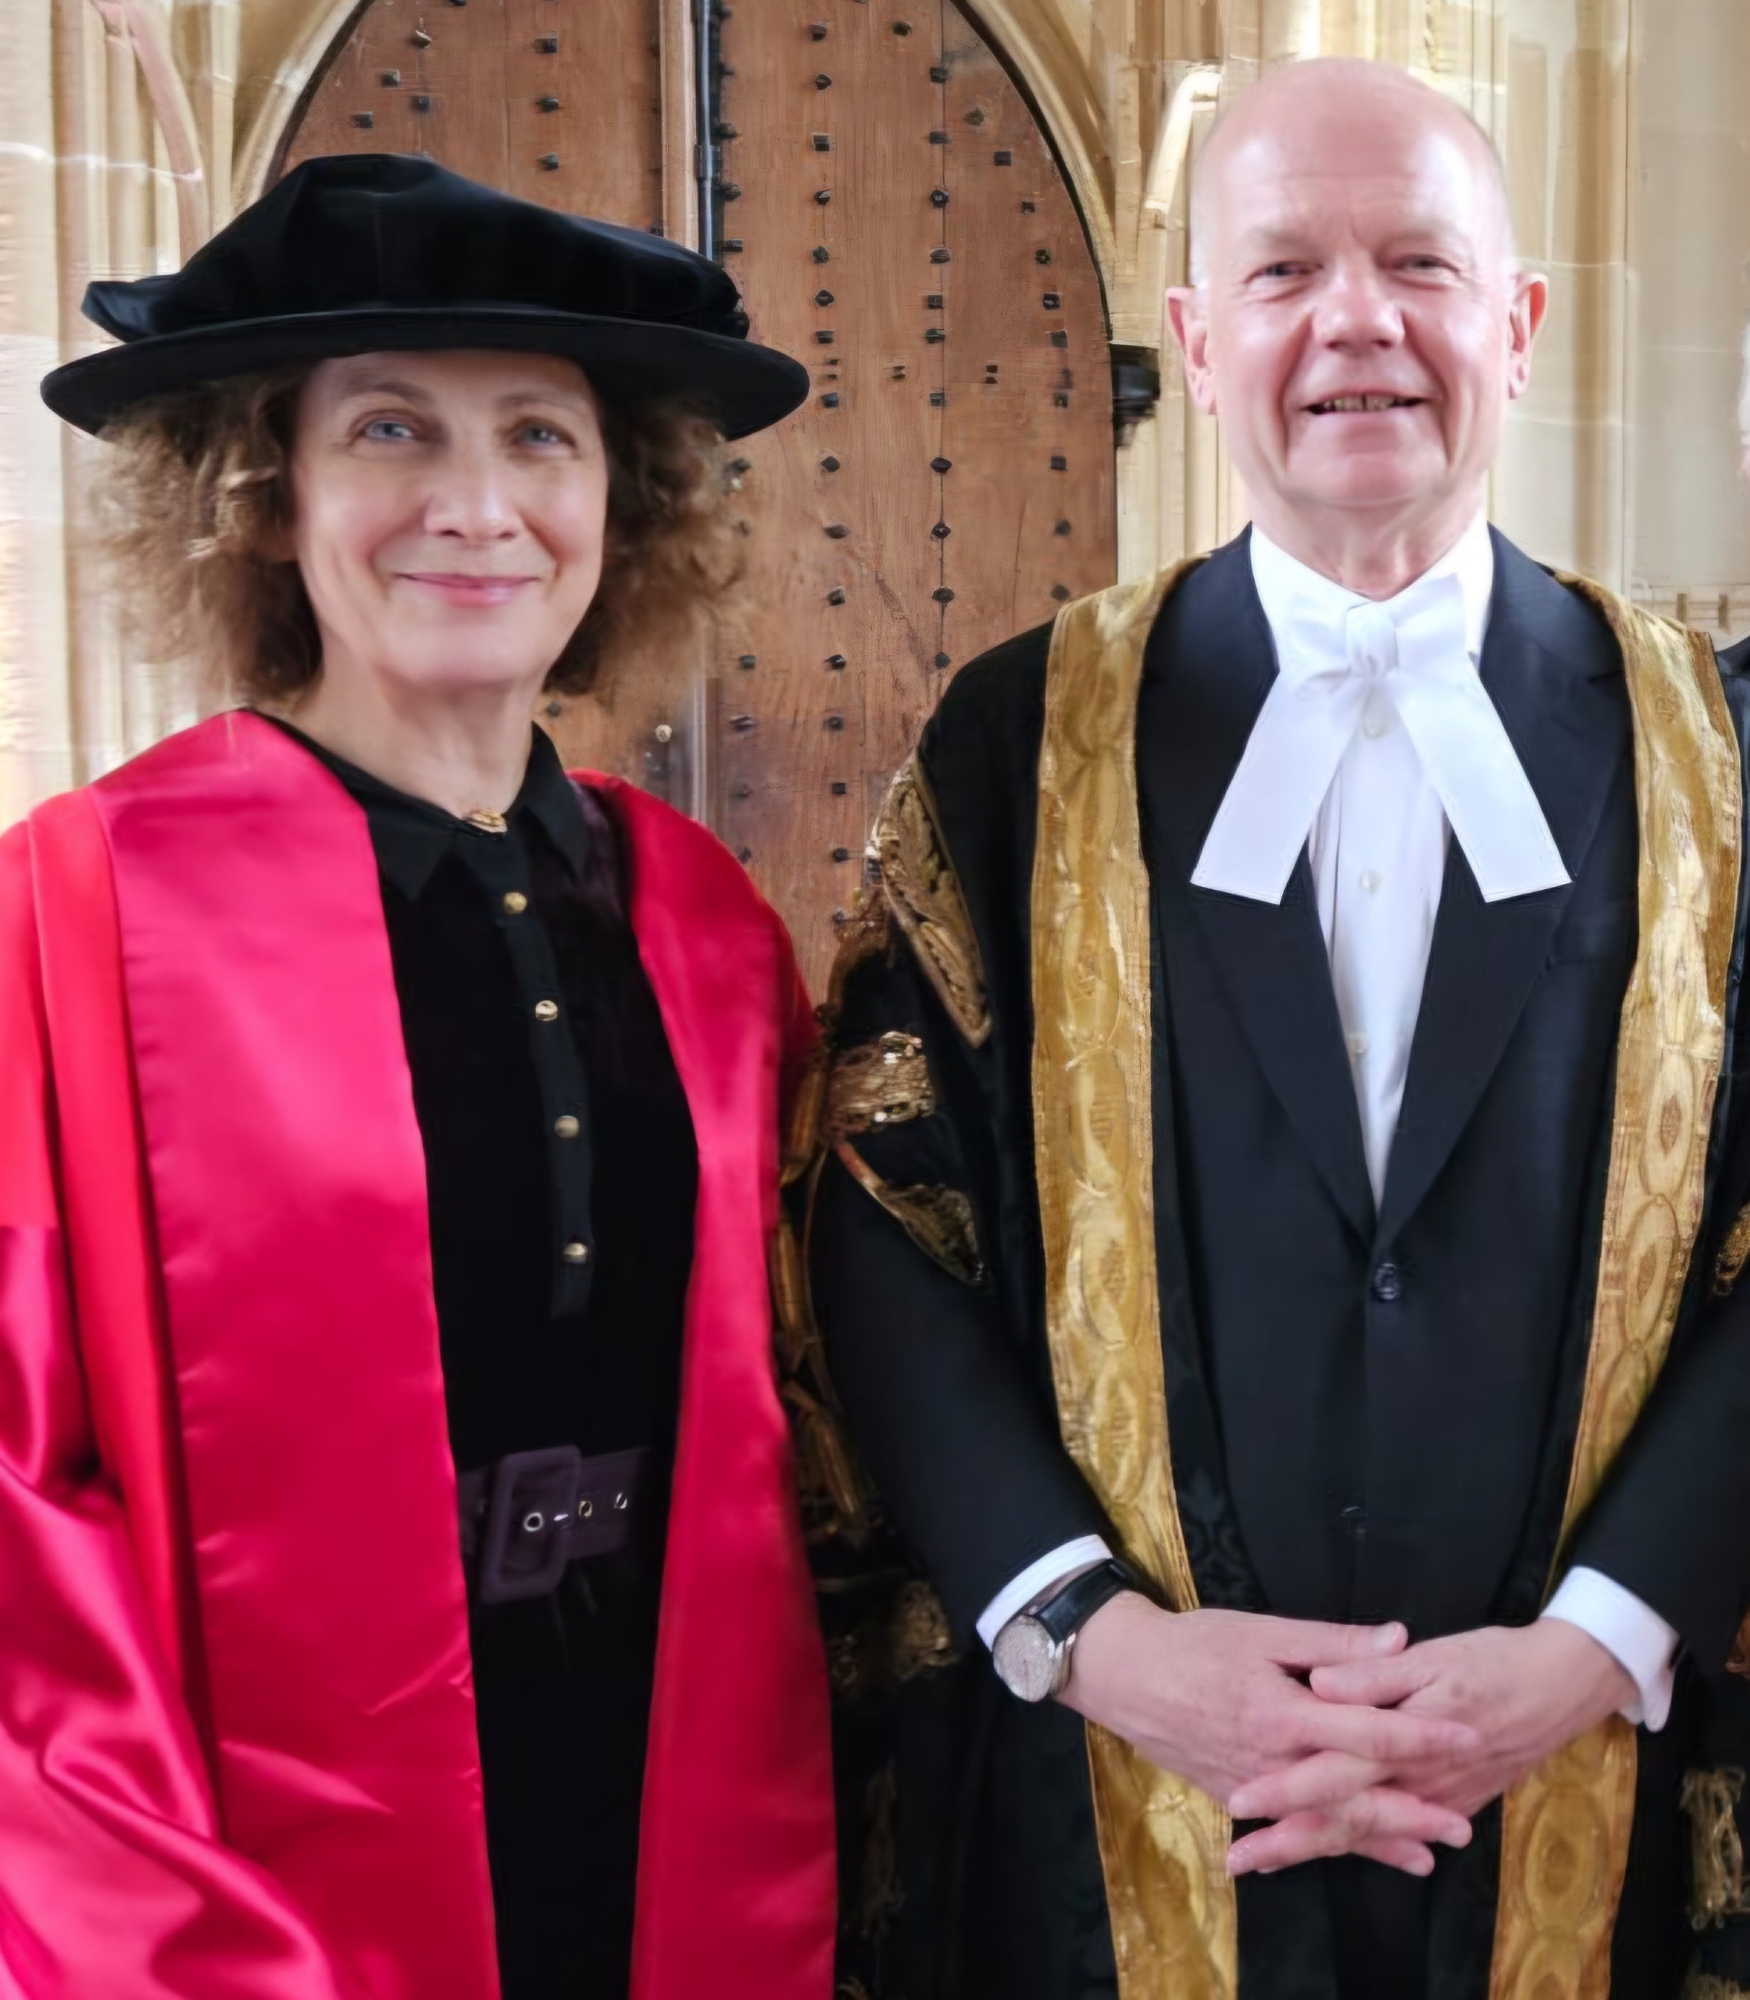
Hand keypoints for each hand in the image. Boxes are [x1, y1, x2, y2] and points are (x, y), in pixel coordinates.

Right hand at [1059, 1594, 1478, 1875]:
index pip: (1369, 1729)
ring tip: (1426, 1856)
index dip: (1421, 1735)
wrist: (1125, 1675)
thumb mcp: (1262, 1631)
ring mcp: (1255, 1787)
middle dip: (1413, 1812)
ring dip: (1378, 1841)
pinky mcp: (1235, 1798)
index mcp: (1286, 1712)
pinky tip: (1356, 1851)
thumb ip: (1332, 1643)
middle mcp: (1275, 1761)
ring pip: (1326, 1822)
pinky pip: (1292, 1827)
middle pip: (1356, 1794)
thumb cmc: (1195, 1644)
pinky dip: (1329, 1843)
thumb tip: (1398, 1640)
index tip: (1467, 1737)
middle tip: (1463, 1826)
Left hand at [1226, 1619, 1634, 1874]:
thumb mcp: (1435, 1658)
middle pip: (1343, 1816)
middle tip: (1238, 1858)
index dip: (1286, 1788)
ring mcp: (1439, 1798)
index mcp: (1406, 1739)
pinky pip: (1399, 1830)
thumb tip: (1320, 1684)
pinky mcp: (1454, 1801)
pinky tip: (1335, 1850)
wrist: (1567, 1686)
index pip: (1334, 1771)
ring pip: (1368, 1830)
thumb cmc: (1496, 1661)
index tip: (1239, 1800)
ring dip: (1317, 1846)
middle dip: (1289, 1839)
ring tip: (1266, 1859)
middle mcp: (1420, 1781)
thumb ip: (1374, 1674)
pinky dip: (1365, 1844)